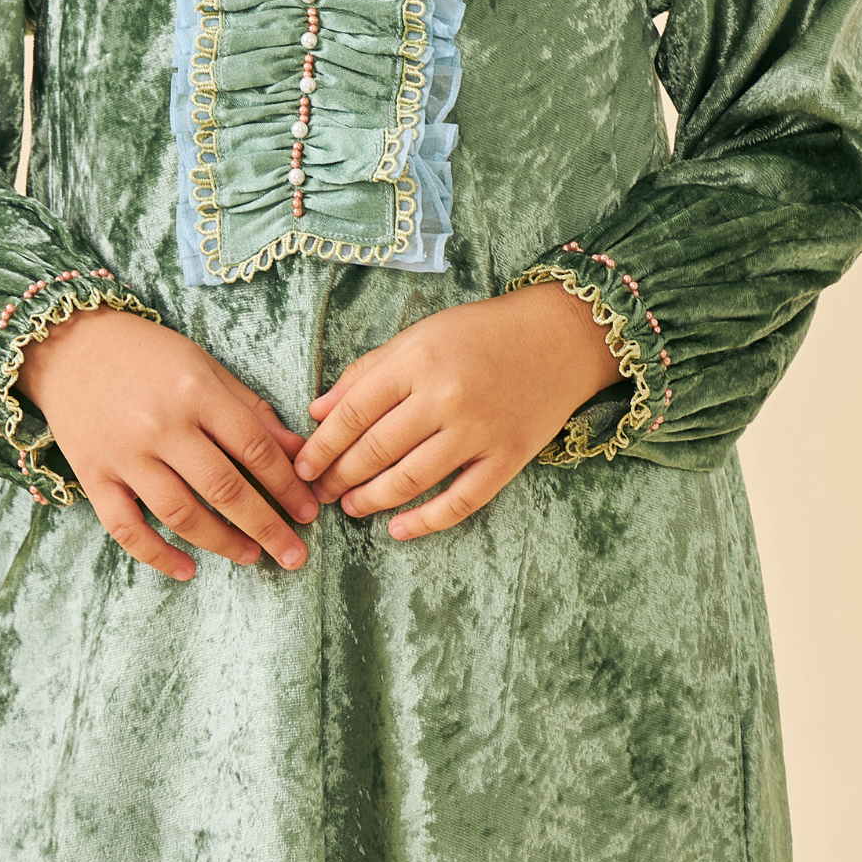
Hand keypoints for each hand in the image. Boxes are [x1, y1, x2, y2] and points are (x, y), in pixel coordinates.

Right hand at [16, 310, 318, 581]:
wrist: (69, 346)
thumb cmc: (147, 354)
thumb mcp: (204, 366)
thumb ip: (250, 408)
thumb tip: (298, 452)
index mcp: (195, 390)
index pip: (253, 446)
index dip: (286, 483)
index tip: (310, 510)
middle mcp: (161, 424)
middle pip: (224, 488)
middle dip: (267, 526)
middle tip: (295, 554)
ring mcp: (124, 454)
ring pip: (181, 513)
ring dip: (223, 542)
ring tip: (253, 556)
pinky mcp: (93, 476)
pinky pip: (127, 528)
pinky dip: (158, 555)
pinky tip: (188, 570)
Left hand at [293, 281, 621, 539]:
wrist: (558, 337)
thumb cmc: (480, 333)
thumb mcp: (418, 336)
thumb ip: (367, 372)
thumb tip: (318, 411)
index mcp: (417, 360)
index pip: (354, 413)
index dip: (323, 445)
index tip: (303, 466)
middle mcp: (445, 396)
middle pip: (376, 450)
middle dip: (339, 477)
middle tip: (319, 494)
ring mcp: (479, 430)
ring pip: (410, 480)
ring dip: (372, 500)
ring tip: (350, 508)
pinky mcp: (508, 458)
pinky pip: (460, 501)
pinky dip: (425, 521)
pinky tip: (398, 529)